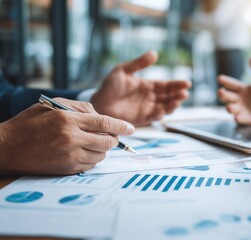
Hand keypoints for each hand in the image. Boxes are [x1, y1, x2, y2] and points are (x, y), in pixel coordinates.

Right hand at [0, 98, 134, 175]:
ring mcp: (69, 156)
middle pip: (106, 141)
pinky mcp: (66, 169)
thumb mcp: (52, 105)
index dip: (121, 126)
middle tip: (112, 137)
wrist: (7, 147)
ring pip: (100, 155)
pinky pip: (90, 166)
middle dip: (114, 139)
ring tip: (93, 143)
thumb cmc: (30, 123)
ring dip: (103, 150)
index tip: (131, 129)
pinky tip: (84, 152)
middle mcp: (71, 138)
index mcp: (68, 120)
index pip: (104, 123)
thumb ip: (79, 107)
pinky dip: (93, 159)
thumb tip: (101, 115)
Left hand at [91, 51, 190, 125]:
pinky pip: (154, 117)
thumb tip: (155, 53)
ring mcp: (146, 108)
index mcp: (147, 85)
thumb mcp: (123, 70)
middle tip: (185, 93)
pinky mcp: (141, 119)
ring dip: (173, 104)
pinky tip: (163, 110)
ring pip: (164, 107)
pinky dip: (160, 114)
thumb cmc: (109, 86)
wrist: (98, 103)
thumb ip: (139, 63)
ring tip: (178, 100)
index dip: (176, 84)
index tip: (187, 83)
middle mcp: (150, 98)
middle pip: (168, 96)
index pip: (166, 85)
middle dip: (178, 95)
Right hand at [218, 57, 250, 125]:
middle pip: (227, 97)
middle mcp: (239, 99)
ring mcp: (242, 110)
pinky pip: (241, 119)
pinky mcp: (248, 119)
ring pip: (231, 109)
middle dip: (222, 95)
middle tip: (220, 91)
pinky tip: (237, 118)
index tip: (220, 78)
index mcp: (242, 89)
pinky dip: (238, 119)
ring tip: (231, 107)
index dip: (225, 81)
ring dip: (230, 108)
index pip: (231, 84)